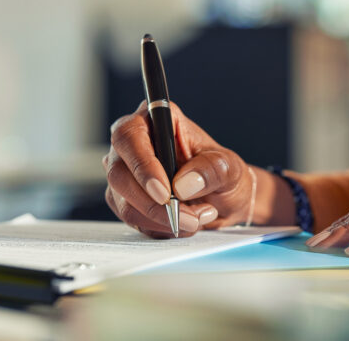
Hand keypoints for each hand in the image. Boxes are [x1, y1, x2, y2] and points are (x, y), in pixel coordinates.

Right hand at [104, 101, 254, 237]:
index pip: (130, 136)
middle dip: (155, 203)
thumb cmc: (223, 173)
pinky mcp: (125, 199)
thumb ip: (211, 170)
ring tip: (196, 218)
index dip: (142, 165)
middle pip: (120, 173)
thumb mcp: (228, 167)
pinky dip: (160, 226)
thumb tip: (183, 185)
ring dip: (162, 219)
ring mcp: (125, 173)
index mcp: (157, 120)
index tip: (164, 193)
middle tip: (188, 217)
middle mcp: (134, 144)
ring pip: (125, 202)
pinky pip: (133, 219)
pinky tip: (183, 222)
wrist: (223, 198)